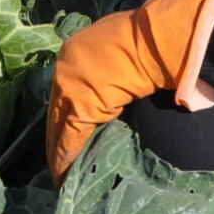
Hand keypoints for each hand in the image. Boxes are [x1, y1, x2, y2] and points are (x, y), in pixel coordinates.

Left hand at [46, 0, 213, 180]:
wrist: (156, 40)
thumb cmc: (149, 42)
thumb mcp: (123, 48)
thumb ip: (114, 66)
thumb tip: (122, 82)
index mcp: (76, 50)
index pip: (66, 88)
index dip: (66, 110)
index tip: (66, 127)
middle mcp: (66, 67)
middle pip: (56, 108)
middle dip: (57, 133)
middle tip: (59, 157)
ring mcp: (69, 86)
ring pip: (58, 126)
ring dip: (60, 150)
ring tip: (63, 171)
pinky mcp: (79, 107)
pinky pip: (68, 138)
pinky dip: (65, 157)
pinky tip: (64, 174)